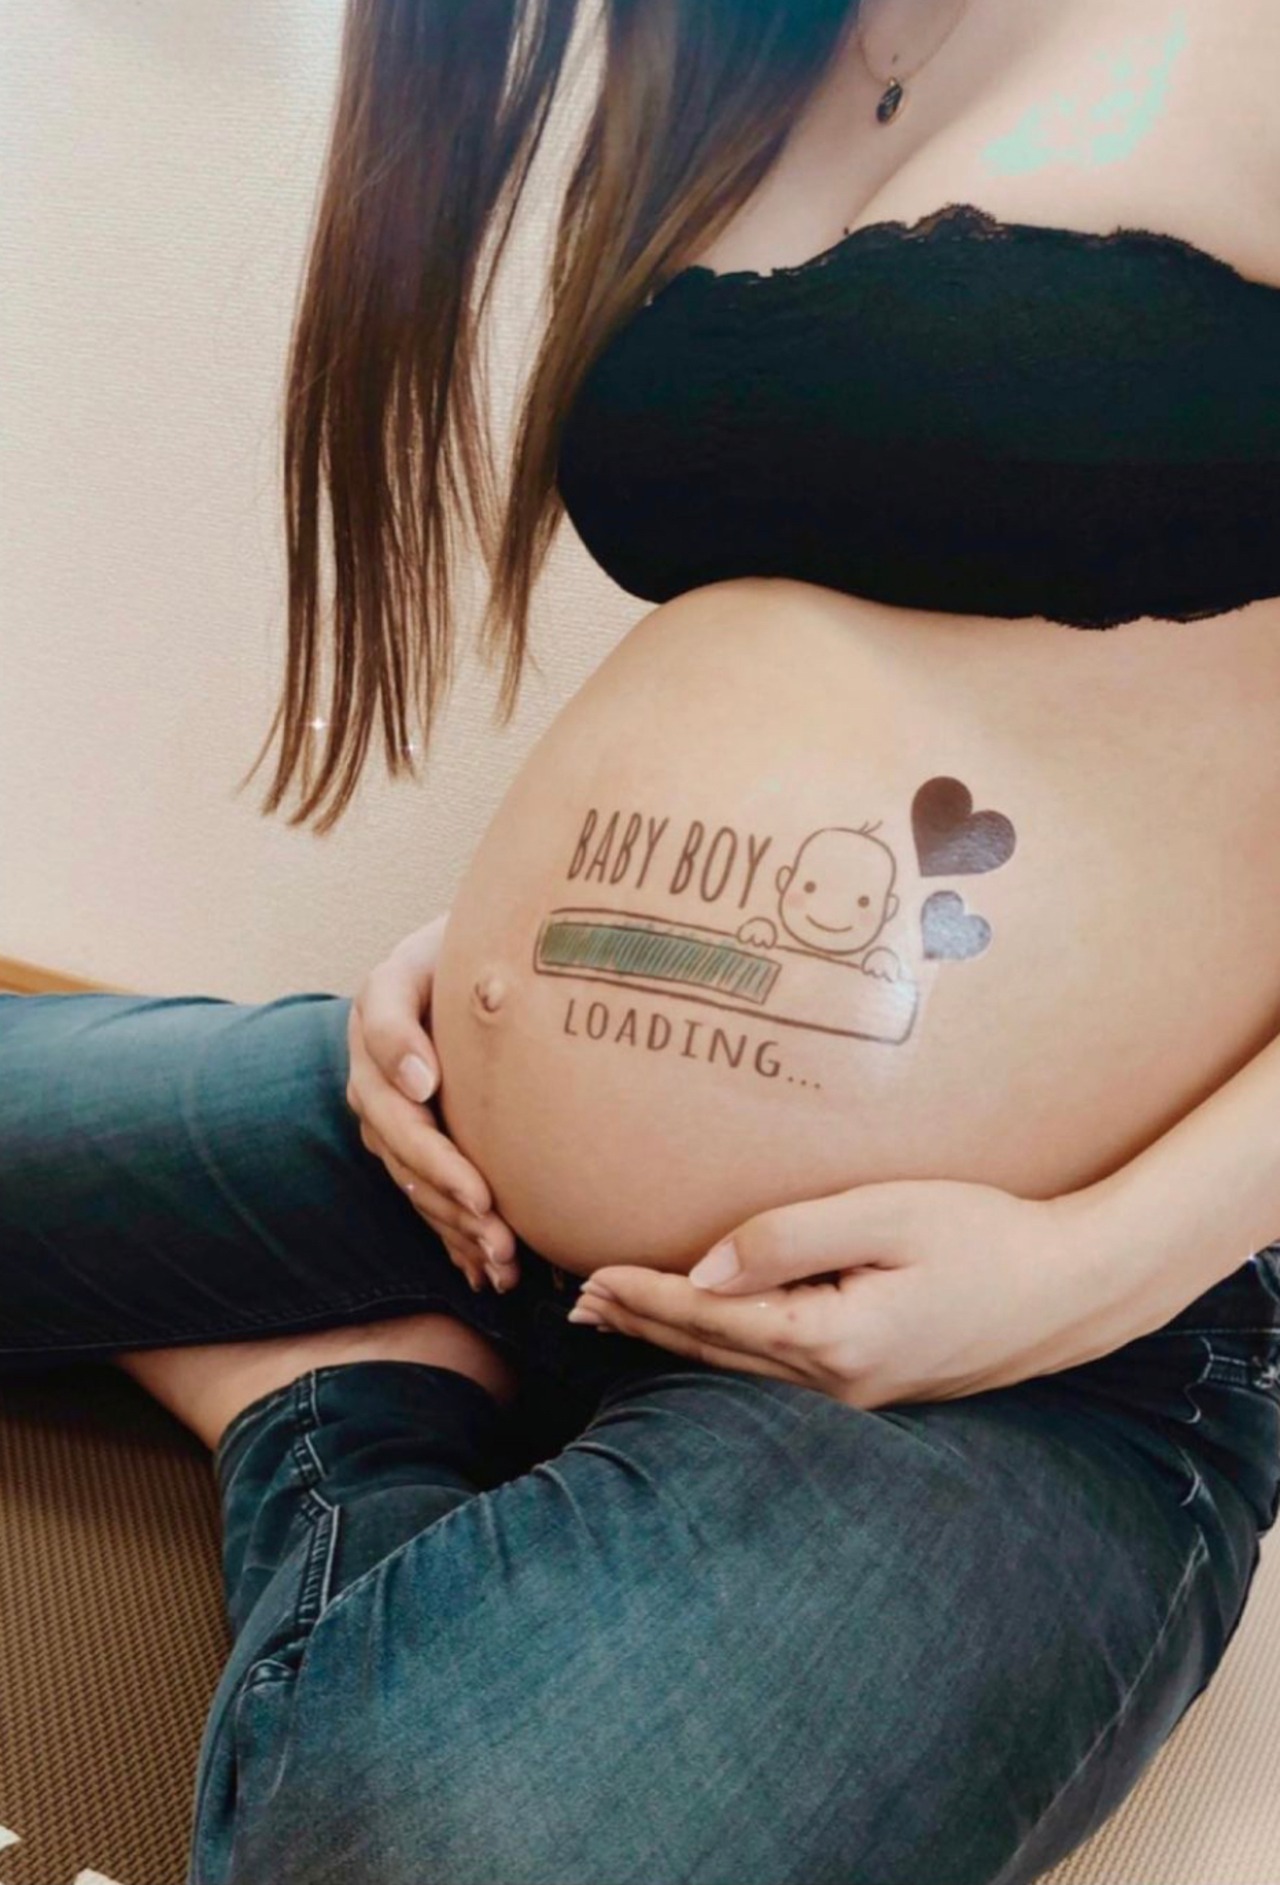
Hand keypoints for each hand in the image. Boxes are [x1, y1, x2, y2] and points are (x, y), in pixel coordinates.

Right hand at [346, 913, 517, 1292]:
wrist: (489, 967)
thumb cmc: (484, 949)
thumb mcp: (462, 943)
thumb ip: (445, 989)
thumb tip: (421, 1082)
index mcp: (380, 1004)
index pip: (381, 1034)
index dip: (402, 1063)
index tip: (429, 1086)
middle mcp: (374, 1068)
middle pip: (400, 1131)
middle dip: (444, 1179)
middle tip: (490, 1214)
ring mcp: (391, 1113)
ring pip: (413, 1177)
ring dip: (454, 1224)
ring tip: (503, 1259)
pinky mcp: (416, 1147)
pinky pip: (429, 1199)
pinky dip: (457, 1241)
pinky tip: (487, 1276)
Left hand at [569, 1178, 1124, 1407]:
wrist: (1070, 1289)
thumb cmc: (985, 1235)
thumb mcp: (887, 1215)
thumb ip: (789, 1237)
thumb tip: (703, 1269)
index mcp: (832, 1339)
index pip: (711, 1318)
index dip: (646, 1294)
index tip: (589, 1276)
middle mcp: (834, 1383)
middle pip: (712, 1353)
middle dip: (643, 1324)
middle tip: (578, 1304)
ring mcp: (854, 1396)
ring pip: (739, 1371)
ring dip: (674, 1342)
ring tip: (617, 1320)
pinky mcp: (872, 1388)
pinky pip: (774, 1373)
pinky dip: (722, 1351)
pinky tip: (704, 1337)